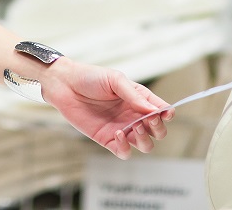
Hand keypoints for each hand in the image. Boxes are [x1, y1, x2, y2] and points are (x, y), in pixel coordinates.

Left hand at [41, 58, 172, 158]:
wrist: (64, 85)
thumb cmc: (90, 78)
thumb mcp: (115, 80)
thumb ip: (134, 95)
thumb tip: (154, 110)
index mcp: (138, 99)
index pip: (161, 111)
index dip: (167, 114)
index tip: (166, 113)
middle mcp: (133, 116)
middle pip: (158, 132)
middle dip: (158, 128)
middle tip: (148, 119)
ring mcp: (122, 129)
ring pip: (145, 145)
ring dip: (144, 139)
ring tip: (133, 126)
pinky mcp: (107, 139)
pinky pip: (124, 152)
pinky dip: (126, 148)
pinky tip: (118, 134)